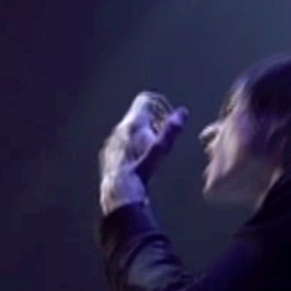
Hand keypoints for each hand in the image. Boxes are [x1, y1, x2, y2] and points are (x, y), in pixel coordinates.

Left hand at [99, 92, 188, 213]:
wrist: (120, 191)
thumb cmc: (142, 169)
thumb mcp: (161, 149)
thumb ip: (171, 129)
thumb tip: (183, 112)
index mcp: (133, 123)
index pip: (145, 100)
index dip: (159, 106)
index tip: (167, 120)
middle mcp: (120, 128)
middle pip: (138, 114)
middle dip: (154, 122)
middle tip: (163, 138)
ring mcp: (112, 140)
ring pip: (130, 129)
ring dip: (143, 134)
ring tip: (152, 151)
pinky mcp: (108, 152)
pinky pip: (122, 142)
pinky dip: (132, 146)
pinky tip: (139, 161)